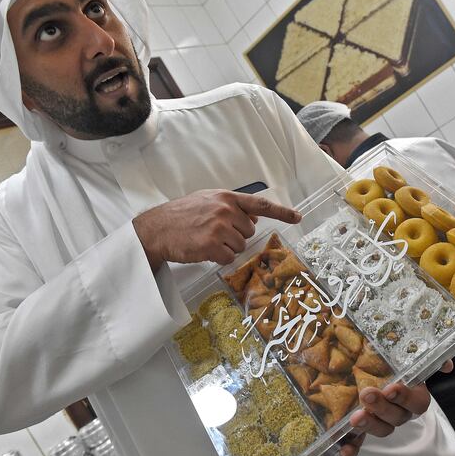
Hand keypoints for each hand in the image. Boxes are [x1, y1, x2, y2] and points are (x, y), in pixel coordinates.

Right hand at [133, 189, 300, 268]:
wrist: (157, 228)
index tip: (297, 217)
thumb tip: (254, 216)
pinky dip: (218, 258)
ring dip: (226, 248)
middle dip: (236, 236)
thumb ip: (231, 206)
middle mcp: (225, 210)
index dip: (282, 212)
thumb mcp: (207, 200)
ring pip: (240, 246)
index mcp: (226, 198)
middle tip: (215, 233)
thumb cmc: (181, 215)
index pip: (260, 205)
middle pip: (249, 231)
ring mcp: (219, 228)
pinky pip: (228, 258)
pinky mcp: (211, 245)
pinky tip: (204, 249)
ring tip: (207, 240)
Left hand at [340, 359, 453, 455]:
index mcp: (413, 394)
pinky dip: (352, 447)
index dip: (405, 397)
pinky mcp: (363, 428)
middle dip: (382, 407)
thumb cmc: (389, 361)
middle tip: (367, 394)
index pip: (416, 402)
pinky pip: (360, 442)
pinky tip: (343, 449)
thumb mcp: (405, 354)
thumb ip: (423, 355)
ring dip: (369, 425)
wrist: (368, 367)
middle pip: (397, 417)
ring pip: (381, 429)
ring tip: (355, 418)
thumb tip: (447, 365)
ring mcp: (382, 421)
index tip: (391, 388)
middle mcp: (400, 411)